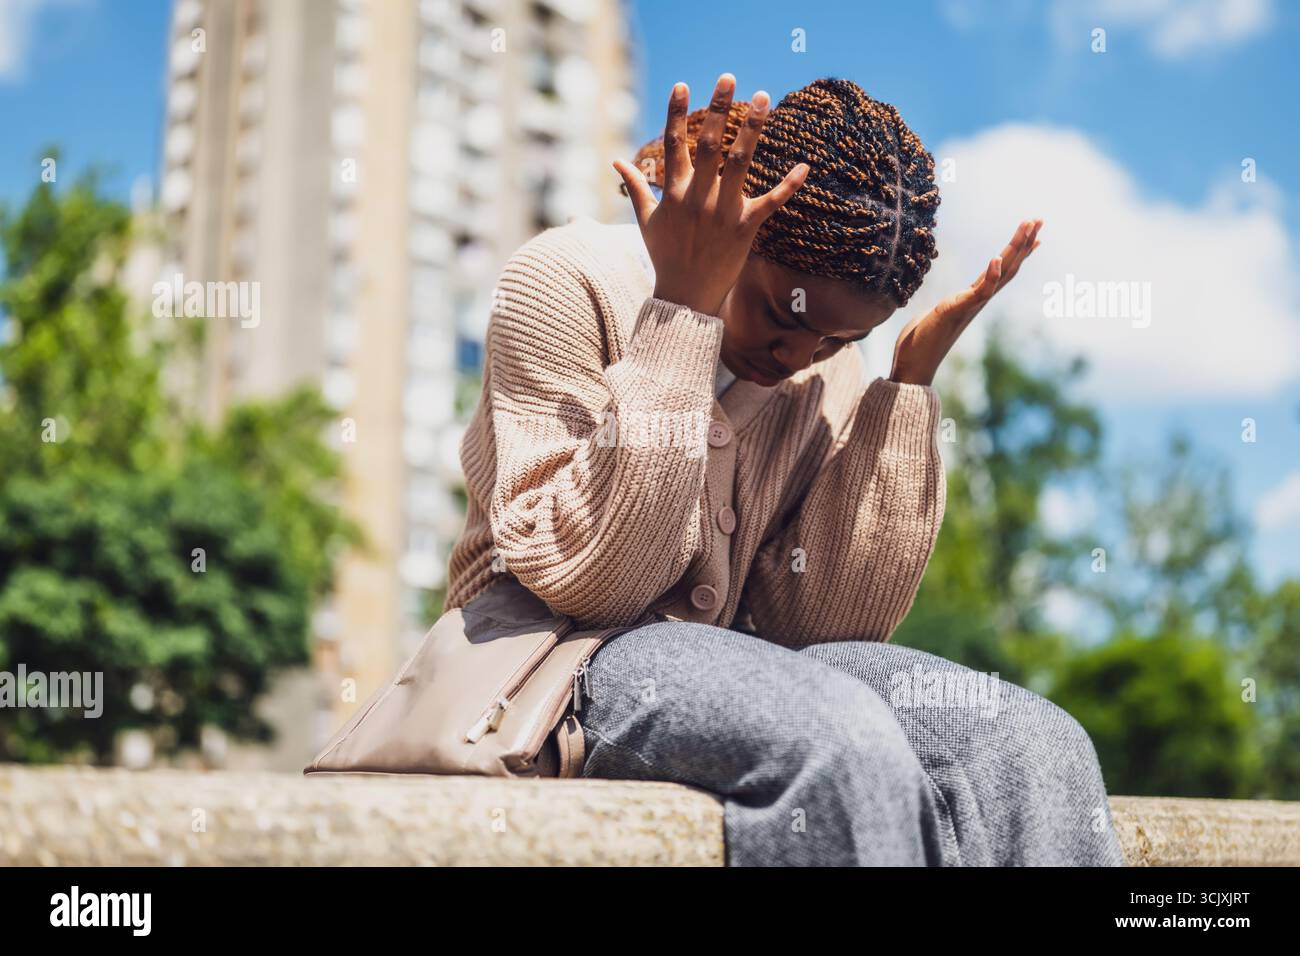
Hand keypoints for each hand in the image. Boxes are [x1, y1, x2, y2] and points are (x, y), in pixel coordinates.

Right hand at [613, 74, 808, 316]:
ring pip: (740, 163)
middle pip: (708, 145)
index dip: (676, 114)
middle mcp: (698, 198)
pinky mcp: (745, 229)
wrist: (685, 297)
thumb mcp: (646, 220)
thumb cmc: (665, 255)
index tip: (683, 85)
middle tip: (728, 78)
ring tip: (763, 99)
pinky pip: (770, 203)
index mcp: (674, 193)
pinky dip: (788, 185)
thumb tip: (615, 162)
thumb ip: (635, 187)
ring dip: (752, 129)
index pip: (673, 145)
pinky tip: (804, 166)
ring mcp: (722, 212)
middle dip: (718, 110)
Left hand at [889, 218, 1042, 386]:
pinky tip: (997, 258)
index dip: (1019, 252)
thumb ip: (944, 308)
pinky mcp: (957, 310)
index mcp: (972, 298)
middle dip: (1024, 242)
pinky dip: (990, 275)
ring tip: (1028, 225)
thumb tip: (939, 308)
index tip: (1036, 234)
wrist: (912, 367)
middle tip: (1039, 219)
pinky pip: (980, 292)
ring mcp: (970, 306)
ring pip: (1002, 273)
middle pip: (1009, 266)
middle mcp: (977, 301)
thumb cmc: (919, 343)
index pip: (1002, 271)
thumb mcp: (935, 315)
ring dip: (1016, 248)